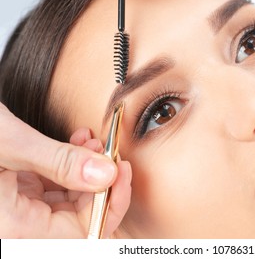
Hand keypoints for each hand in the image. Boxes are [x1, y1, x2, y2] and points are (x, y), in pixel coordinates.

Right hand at [0, 103, 130, 237]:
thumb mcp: (8, 144)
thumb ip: (59, 162)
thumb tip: (106, 174)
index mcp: (14, 230)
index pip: (84, 235)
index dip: (110, 204)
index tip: (121, 170)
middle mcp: (17, 227)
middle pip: (81, 220)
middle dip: (101, 183)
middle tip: (110, 153)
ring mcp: (17, 211)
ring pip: (70, 201)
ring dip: (88, 170)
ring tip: (90, 141)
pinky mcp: (16, 193)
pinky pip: (55, 187)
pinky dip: (71, 165)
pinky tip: (76, 143)